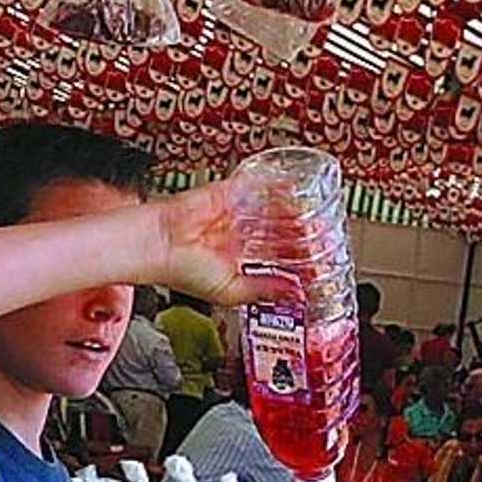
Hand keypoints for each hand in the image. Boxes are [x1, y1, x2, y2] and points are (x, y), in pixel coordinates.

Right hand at [153, 177, 304, 309]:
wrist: (158, 245)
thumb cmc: (180, 270)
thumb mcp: (230, 292)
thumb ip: (262, 291)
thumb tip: (292, 296)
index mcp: (234, 263)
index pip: (273, 261)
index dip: (295, 261)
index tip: (316, 264)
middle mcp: (235, 237)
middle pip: (277, 233)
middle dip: (300, 237)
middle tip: (323, 239)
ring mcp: (234, 214)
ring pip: (272, 210)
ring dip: (294, 213)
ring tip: (317, 215)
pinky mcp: (229, 192)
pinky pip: (258, 185)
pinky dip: (279, 186)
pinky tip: (298, 188)